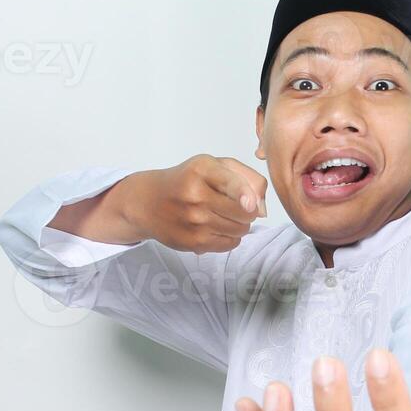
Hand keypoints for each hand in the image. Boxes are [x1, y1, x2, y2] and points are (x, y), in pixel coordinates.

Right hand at [124, 155, 267, 253]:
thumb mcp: (214, 166)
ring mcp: (194, 221)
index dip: (245, 195)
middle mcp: (195, 195)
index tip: (250, 205)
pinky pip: (230, 244)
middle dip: (249, 210)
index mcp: (201, 170)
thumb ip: (247, 178)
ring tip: (223, 215)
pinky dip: (230, 237)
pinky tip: (216, 227)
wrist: (148, 202)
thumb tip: (263, 209)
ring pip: (240, 229)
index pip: (230, 183)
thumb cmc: (187, 180)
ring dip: (240, 224)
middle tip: (237, 205)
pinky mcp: (193, 242)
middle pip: (245, 212)